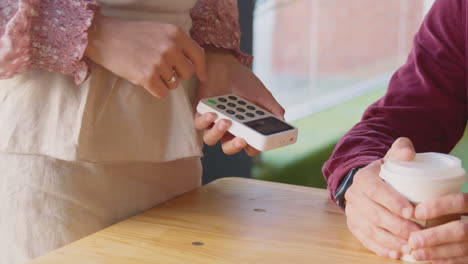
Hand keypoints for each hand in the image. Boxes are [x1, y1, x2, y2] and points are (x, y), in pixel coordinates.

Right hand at [85, 15, 206, 97]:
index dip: (201, 68)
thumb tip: (193, 63)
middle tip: (161, 70)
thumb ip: (176, 43)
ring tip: (147, 70)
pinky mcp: (147, 76)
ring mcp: (159, 62)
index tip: (202, 77)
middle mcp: (170, 47)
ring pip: (174, 85)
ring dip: (163, 82)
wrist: (103, 36)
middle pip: (187, 73)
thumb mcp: (158, 30)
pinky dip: (154, 90)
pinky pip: (162, 93)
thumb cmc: (130, 34)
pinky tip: (144, 79)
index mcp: (175, 33)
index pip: (198, 55)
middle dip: (177, 75)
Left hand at [194, 46, 284, 155]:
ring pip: (211, 139)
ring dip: (218, 134)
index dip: (252, 149)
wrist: (225, 64)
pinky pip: (199, 124)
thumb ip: (273, 109)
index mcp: (244, 128)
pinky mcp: (201, 113)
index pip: (248, 146)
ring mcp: (214, 122)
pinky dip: (205, 121)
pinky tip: (212, 114)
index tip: (256, 145)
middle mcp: (229, 128)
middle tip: (241, 140)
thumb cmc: (243, 81)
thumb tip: (283, 121)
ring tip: (225, 121)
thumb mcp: (262, 95)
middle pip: (229, 148)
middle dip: (234, 147)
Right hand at [344, 137, 421, 258]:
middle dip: (396, 226)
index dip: (392, 201)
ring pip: (370, 229)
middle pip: (374, 214)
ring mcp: (352, 212)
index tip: (411, 211)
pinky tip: (396, 253)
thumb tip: (408, 154)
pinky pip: (365, 240)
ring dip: (390, 240)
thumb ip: (401, 149)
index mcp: (362, 178)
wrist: (367, 183)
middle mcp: (353, 195)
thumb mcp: (391, 156)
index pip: (375, 190)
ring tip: (409, 246)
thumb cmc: (385, 171)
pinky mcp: (353, 225)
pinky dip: (381, 248)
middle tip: (417, 233)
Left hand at [408, 194, 467, 262]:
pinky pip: (465, 260)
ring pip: (462, 248)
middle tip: (412, 240)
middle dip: (434, 236)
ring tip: (415, 253)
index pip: (460, 201)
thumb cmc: (458, 213)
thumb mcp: (456, 205)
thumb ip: (442, 205)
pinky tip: (432, 260)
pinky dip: (447, 260)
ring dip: (436, 252)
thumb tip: (412, 209)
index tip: (416, 212)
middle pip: (460, 230)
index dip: (438, 206)